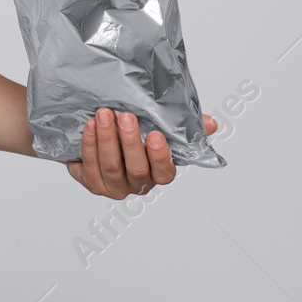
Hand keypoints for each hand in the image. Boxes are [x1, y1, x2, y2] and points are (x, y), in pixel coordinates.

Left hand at [65, 108, 219, 197]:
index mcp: (157, 173)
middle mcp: (137, 184)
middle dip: (130, 141)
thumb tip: (211, 123)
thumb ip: (185, 127)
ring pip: (110, 166)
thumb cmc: (135, 135)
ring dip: (106, 139)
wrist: (100, 138)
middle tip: (125, 116)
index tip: (155, 135)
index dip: (160, 156)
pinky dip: (89, 143)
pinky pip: (89, 165)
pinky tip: (89, 125)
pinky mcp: (92, 182)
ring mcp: (113, 186)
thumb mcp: (161, 128)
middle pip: (136, 169)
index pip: (164, 173)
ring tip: (103, 115)